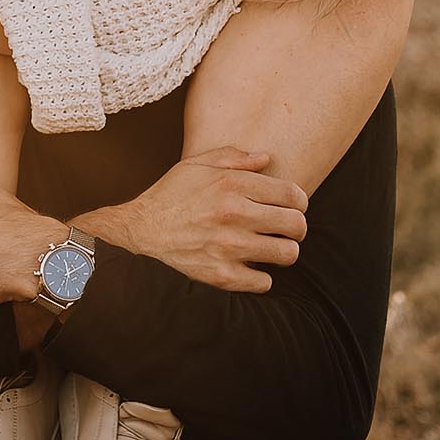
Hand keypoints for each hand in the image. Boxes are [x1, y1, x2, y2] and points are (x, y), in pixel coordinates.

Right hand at [83, 146, 307, 293]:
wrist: (139, 229)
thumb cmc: (171, 194)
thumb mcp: (197, 164)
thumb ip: (235, 157)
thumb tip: (267, 158)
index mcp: (232, 185)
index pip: (293, 195)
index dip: (300, 202)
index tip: (293, 206)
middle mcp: (234, 214)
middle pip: (297, 226)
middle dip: (296, 227)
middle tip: (286, 229)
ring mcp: (229, 247)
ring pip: (287, 255)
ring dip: (283, 251)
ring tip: (271, 248)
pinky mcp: (221, 275)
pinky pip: (264, 282)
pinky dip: (260, 277)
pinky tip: (249, 266)